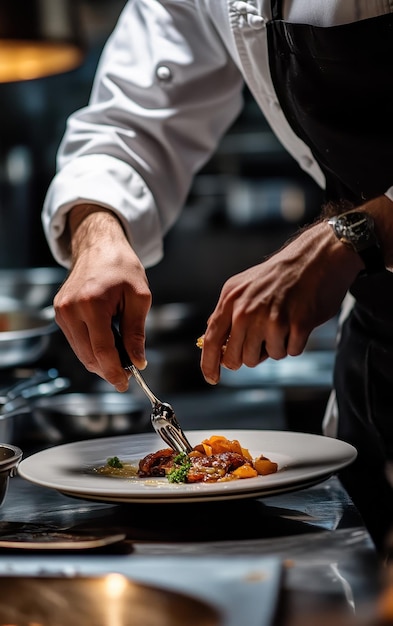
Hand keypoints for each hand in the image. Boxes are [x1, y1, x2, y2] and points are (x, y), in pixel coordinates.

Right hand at [53, 205, 151, 390]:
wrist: (98, 245)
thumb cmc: (122, 266)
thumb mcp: (139, 297)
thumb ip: (137, 332)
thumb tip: (137, 361)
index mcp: (92, 303)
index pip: (101, 350)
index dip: (114, 371)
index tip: (125, 383)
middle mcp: (71, 309)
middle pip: (88, 355)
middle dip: (108, 369)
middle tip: (127, 373)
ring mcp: (62, 311)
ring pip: (80, 351)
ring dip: (100, 360)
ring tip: (120, 356)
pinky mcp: (59, 312)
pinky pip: (75, 340)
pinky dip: (91, 348)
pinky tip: (107, 343)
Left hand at [200, 220, 362, 383]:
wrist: (317, 256)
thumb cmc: (280, 275)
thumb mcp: (243, 287)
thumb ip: (227, 315)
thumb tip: (212, 346)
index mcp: (231, 299)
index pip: (212, 341)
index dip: (209, 365)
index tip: (212, 379)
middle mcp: (247, 310)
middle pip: (238, 358)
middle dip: (250, 356)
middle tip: (263, 339)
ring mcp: (272, 318)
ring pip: (267, 357)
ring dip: (276, 347)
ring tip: (284, 322)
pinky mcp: (297, 325)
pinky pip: (291, 352)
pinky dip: (296, 343)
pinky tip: (299, 321)